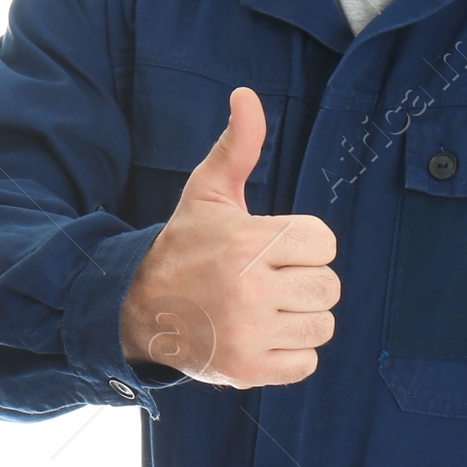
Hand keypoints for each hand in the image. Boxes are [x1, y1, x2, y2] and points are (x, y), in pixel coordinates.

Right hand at [119, 86, 338, 385]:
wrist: (137, 308)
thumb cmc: (185, 245)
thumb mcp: (208, 192)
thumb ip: (238, 146)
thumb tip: (246, 95)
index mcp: (246, 242)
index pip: (324, 242)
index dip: (304, 243)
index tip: (274, 247)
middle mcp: (249, 290)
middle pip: (329, 286)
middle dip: (306, 281)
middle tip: (271, 280)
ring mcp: (248, 334)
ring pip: (322, 326)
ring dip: (302, 318)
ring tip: (268, 308)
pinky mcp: (247, 371)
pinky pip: (307, 363)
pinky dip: (292, 354)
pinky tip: (263, 336)